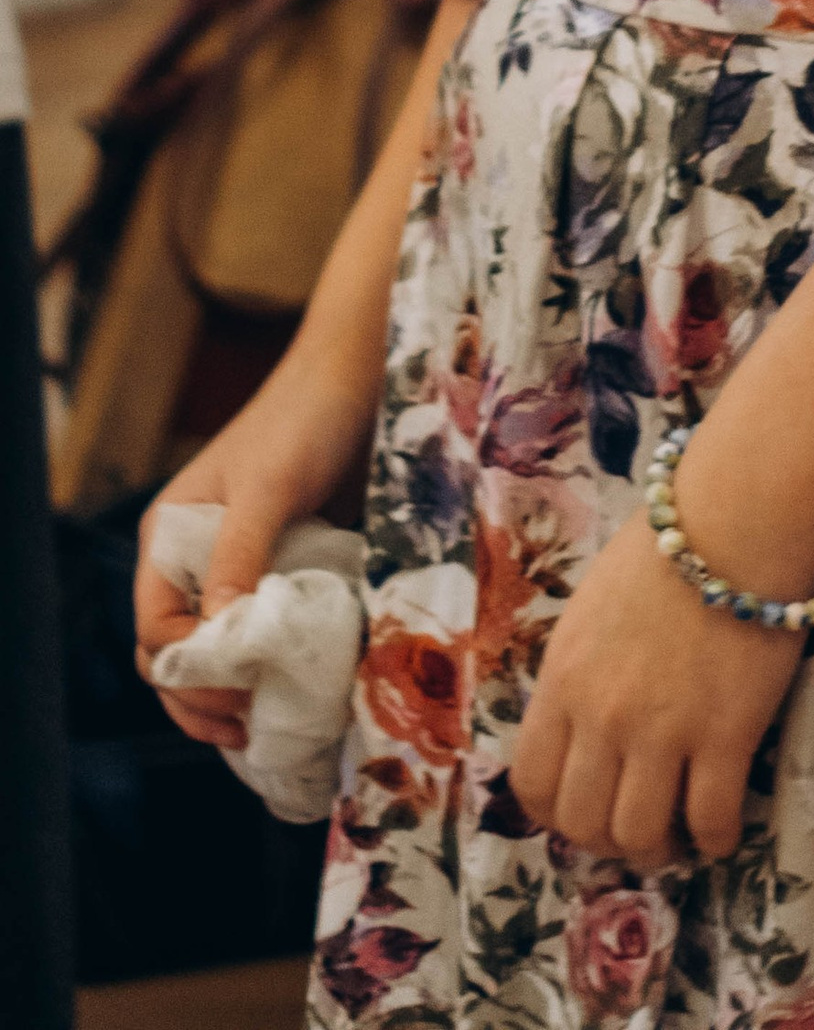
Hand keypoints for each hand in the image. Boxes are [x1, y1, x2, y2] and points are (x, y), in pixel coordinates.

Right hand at [136, 350, 382, 749]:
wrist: (363, 378)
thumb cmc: (306, 421)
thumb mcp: (269, 488)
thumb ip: (239, 556)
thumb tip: (217, 637)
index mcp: (170, 540)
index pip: (155, 631)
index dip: (186, 672)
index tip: (235, 693)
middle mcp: (195, 560)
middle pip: (176, 655)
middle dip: (202, 699)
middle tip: (250, 728)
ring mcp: (239, 568)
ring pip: (219, 653)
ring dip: (236, 694)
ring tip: (270, 728)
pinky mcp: (284, 571)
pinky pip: (265, 635)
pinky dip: (273, 669)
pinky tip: (298, 694)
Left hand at [513, 511, 805, 866]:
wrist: (736, 518)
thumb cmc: (666, 546)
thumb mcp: (591, 608)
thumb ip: (578, 672)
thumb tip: (582, 724)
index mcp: (563, 681)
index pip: (533, 784)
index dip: (555, 814)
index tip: (582, 812)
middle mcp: (603, 717)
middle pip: (583, 823)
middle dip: (606, 841)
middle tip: (634, 831)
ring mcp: (664, 730)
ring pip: (641, 835)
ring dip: (657, 851)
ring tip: (677, 840)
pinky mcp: (726, 735)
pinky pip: (712, 818)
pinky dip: (716, 840)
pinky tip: (722, 832)